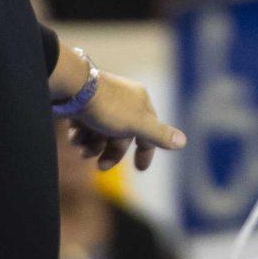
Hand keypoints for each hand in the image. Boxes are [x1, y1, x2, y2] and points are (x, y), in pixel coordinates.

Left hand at [68, 71, 187, 172]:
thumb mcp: (137, 124)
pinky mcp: (84, 106)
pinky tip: (75, 133)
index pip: (149, 130)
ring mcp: (102, 103)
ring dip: (92, 146)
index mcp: (139, 102)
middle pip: (121, 136)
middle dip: (111, 153)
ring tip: (83, 150)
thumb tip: (183, 142)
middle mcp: (122, 101)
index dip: (146, 150)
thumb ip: (158, 134)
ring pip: (101, 134)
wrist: (74, 89)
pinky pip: (85, 127)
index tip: (140, 169)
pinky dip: (80, 135)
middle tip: (100, 167)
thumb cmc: (109, 108)